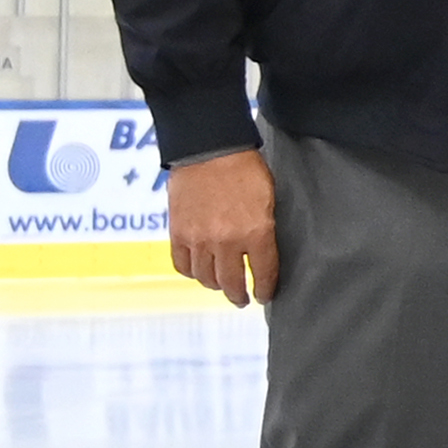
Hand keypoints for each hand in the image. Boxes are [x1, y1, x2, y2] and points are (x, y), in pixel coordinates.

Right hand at [166, 147, 278, 309]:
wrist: (209, 148)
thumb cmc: (245, 169)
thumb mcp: (269, 199)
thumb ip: (265, 228)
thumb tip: (264, 252)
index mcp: (256, 233)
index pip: (263, 274)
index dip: (265, 289)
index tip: (265, 296)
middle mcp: (226, 242)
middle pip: (231, 283)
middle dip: (239, 295)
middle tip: (243, 299)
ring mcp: (199, 240)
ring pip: (206, 278)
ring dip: (215, 285)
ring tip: (221, 285)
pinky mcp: (178, 233)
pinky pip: (182, 265)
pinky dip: (191, 272)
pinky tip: (198, 271)